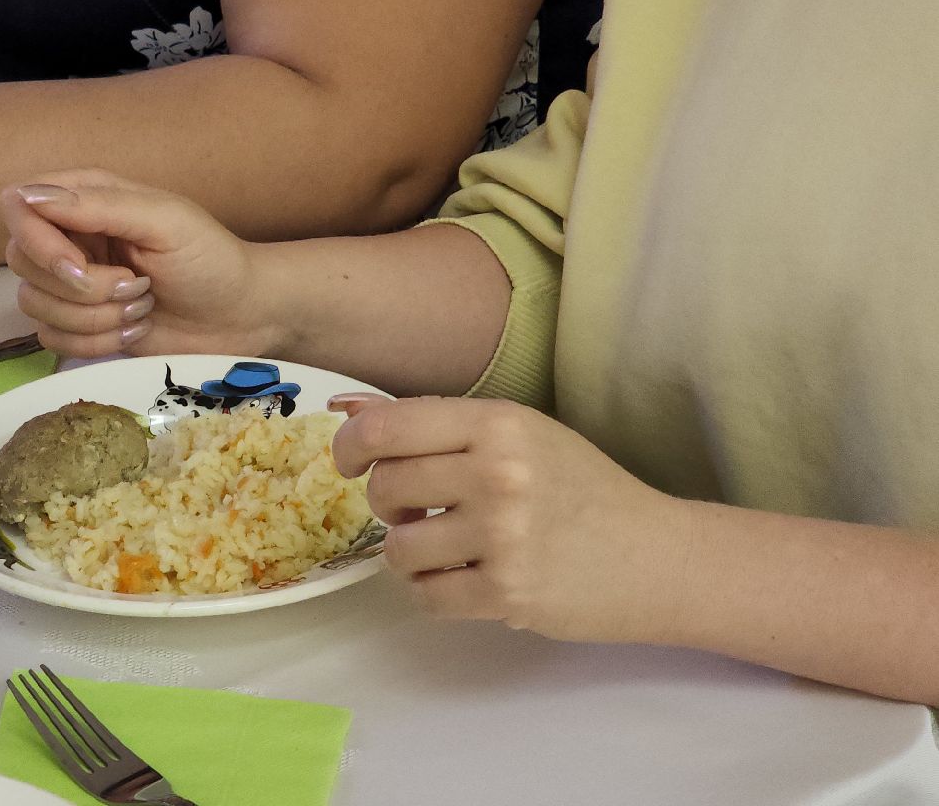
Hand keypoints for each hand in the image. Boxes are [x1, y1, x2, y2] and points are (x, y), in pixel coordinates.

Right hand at [0, 169, 277, 358]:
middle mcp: (69, 237)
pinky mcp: (78, 325)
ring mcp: (71, 284)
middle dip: (78, 287)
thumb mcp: (163, 220)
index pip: (17, 205)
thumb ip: (98, 205)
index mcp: (86, 197)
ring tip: (141, 307)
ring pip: (34, 305)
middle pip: (20, 260)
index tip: (76, 266)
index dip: (35, 240)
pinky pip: (50, 338)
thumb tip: (28, 196)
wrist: (241, 318)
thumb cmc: (211, 259)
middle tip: (134, 286)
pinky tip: (133, 331)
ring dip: (94, 317)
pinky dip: (94, 341)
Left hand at [330, 395, 690, 642]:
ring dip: (409, 555)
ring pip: (397, 549)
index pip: (387, 428)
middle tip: (419, 513)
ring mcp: (504, 536)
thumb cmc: (583, 490)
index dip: (352, 447)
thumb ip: (438, 425)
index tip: (352, 464)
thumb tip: (349, 411)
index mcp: (498, 424)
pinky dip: (432, 592)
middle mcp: (498, 473)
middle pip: (385, 488)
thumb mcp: (519, 435)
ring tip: (446, 550)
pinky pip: (425, 596)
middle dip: (388, 506)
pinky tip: (462, 580)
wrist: (659, 557)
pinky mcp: (508, 592)